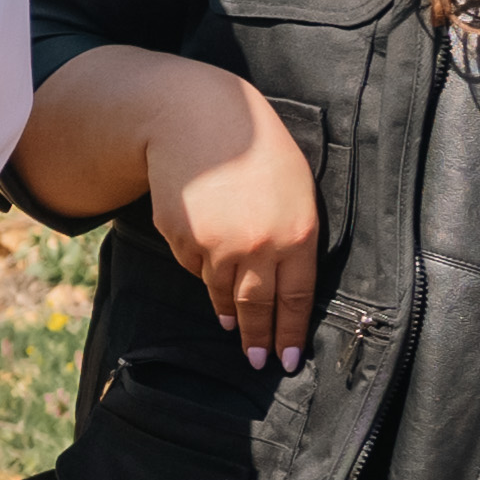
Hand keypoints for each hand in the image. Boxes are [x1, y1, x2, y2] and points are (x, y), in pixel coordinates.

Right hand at [125, 56, 320, 369]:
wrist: (198, 117)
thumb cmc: (257, 148)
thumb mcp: (295, 188)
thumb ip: (295, 237)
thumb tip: (282, 283)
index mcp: (297, 234)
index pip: (296, 299)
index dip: (290, 334)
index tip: (287, 360)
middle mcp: (257, 247)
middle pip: (257, 306)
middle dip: (257, 339)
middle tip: (256, 362)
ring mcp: (216, 245)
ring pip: (222, 291)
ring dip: (228, 309)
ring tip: (231, 323)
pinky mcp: (182, 238)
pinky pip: (194, 265)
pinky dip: (201, 265)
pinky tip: (205, 248)